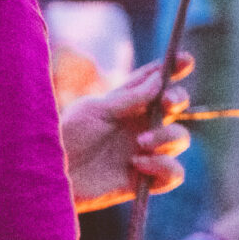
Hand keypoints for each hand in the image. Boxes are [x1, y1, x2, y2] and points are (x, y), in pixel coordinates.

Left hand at [63, 57, 192, 212]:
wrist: (52, 176)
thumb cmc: (65, 138)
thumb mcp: (94, 110)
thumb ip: (129, 98)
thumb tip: (160, 81)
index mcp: (127, 103)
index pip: (156, 81)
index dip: (174, 68)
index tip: (186, 60)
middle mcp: (140, 125)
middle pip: (176, 105)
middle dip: (178, 98)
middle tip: (166, 102)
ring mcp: (145, 151)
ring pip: (180, 138)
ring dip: (166, 137)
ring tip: (140, 144)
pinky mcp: (145, 179)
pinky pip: (174, 173)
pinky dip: (163, 166)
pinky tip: (138, 164)